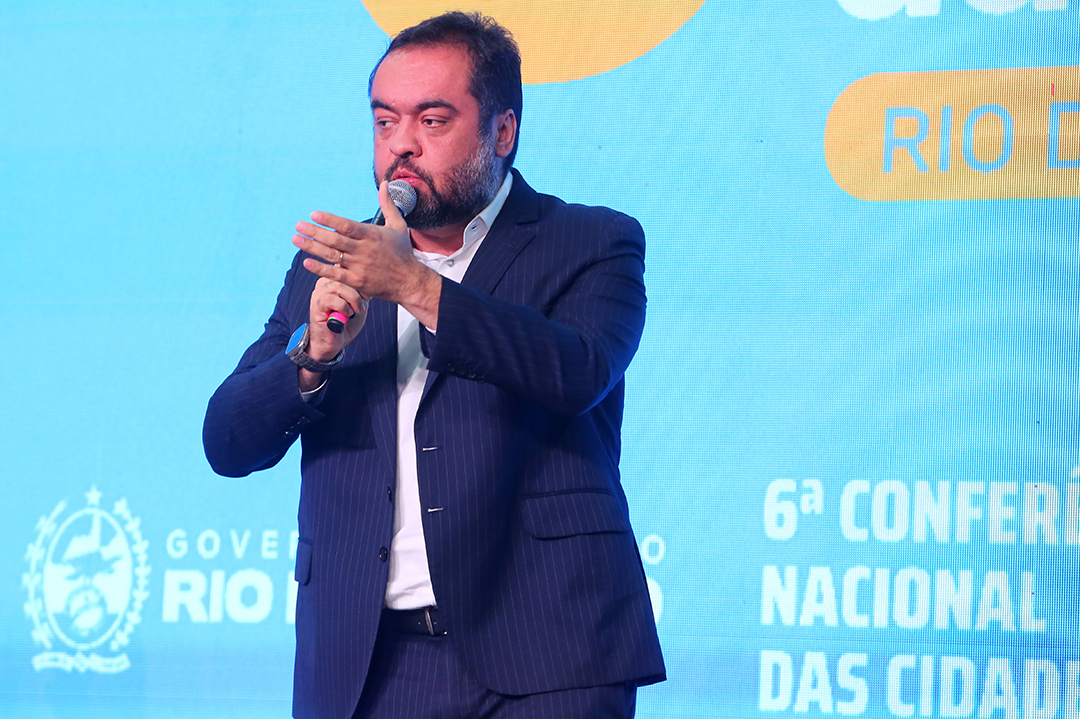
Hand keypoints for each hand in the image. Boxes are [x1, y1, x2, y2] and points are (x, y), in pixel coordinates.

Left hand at [292, 181, 432, 306]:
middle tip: (298, 225)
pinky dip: (320, 269)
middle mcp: (364, 250)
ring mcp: (359, 267)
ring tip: (296, 239)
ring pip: (331, 255)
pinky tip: (306, 261)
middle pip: (335, 240)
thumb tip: (384, 183)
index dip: (330, 220)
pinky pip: (335, 274)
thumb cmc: (403, 252)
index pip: (347, 225)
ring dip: (311, 247)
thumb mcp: (399, 225)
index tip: (314, 214)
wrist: (409, 281)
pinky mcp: (357, 281)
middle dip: (314, 232)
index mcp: (372, 235)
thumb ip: (388, 204)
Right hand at [307, 277, 366, 360]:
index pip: (346, 268)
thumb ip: (360, 289)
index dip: (360, 280)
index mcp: (333, 279)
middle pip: (344, 275)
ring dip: (353, 299)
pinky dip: (343, 307)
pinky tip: (346, 315)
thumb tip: (366, 278)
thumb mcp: (359, 302)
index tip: (367, 295)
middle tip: (365, 302)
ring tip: (355, 310)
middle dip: (359, 290)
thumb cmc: (348, 322)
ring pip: (339, 285)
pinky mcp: (317, 305)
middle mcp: (324, 283)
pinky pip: (332, 299)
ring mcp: (319, 293)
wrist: (336, 341)